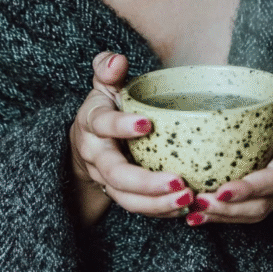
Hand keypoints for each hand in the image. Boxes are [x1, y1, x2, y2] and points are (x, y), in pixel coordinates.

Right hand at [68, 51, 194, 226]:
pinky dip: (160, 211)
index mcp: (92, 122)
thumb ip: (107, 69)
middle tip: (179, 181)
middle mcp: (95, 155)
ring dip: (157, 203)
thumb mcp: (103, 84)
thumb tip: (117, 60)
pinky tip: (185, 206)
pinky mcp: (119, 195)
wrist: (86, 143)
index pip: (102, 123)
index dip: (121, 125)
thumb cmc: (105, 107)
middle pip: (115, 174)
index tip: (147, 124)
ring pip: (126, 198)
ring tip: (187, 198)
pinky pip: (137, 208)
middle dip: (146, 182)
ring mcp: (105, 179)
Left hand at [184, 84, 272, 225]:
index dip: (250, 189)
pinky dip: (219, 217)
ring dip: (222, 217)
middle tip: (200, 203)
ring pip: (249, 214)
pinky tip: (194, 216)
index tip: (222, 190)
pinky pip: (241, 212)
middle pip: (260, 205)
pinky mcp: (258, 195)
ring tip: (194, 214)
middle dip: (230, 209)